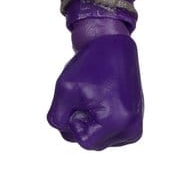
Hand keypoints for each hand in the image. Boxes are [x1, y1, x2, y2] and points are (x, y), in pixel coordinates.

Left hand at [48, 34, 142, 148]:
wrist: (113, 48)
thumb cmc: (90, 65)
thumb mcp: (65, 88)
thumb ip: (57, 116)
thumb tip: (62, 130)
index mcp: (117, 122)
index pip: (84, 142)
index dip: (73, 122)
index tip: (76, 101)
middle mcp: (131, 129)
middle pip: (93, 143)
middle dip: (81, 122)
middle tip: (82, 98)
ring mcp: (135, 127)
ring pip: (100, 139)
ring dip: (90, 121)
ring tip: (93, 97)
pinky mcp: (135, 123)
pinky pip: (110, 133)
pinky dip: (99, 120)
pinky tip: (100, 101)